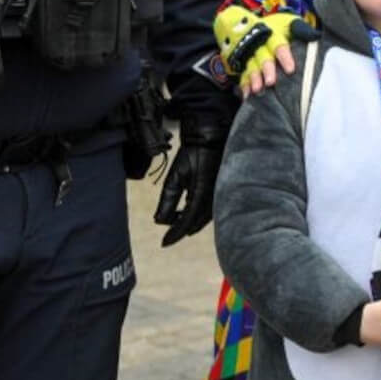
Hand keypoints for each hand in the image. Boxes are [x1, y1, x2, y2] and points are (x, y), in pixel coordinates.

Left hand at [153, 116, 225, 246]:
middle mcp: (214, 197)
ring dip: (191, 223)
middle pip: (197, 223)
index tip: (164, 243)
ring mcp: (220, 194)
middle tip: (169, 237)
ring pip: (204, 218)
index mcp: (202, 194)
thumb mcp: (175, 176)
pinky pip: (210, 209)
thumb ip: (167, 199)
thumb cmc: (192, 153)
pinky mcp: (221, 190)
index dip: (175, 234)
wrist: (211, 136)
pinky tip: (189, 213)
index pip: (186, 221)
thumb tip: (159, 221)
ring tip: (177, 226)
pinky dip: (198, 215)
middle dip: (182, 230)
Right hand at [213, 6, 300, 94]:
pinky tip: (247, 94)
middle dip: (267, 70)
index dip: (284, 57)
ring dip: (254, 78)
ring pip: (252, 66)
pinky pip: (242, 74)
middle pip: (263, 58)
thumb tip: (315, 36)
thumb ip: (301, 29)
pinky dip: (244, 84)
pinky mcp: (241, 62)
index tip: (290, 69)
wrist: (243, 21)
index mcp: (273, 35)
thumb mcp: (287, 22)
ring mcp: (249, 54)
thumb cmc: (274, 26)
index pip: (279, 45)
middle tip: (271, 82)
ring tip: (257, 90)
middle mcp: (260, 45)